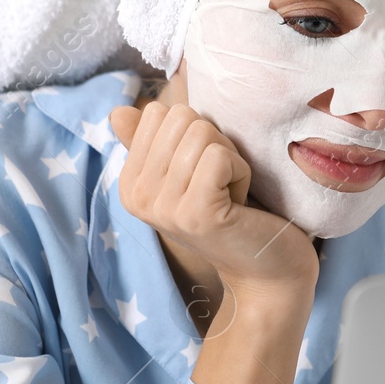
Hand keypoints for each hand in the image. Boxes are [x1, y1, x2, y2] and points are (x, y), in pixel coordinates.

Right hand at [108, 101, 317, 299]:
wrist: (266, 271)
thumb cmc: (231, 214)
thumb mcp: (186, 173)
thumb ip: (154, 142)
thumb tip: (118, 112)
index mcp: (130, 184)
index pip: (158, 113)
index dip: (193, 134)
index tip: (202, 173)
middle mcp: (138, 197)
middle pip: (181, 118)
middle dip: (214, 143)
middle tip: (219, 184)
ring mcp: (164, 207)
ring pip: (202, 134)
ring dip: (230, 159)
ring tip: (229, 195)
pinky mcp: (196, 213)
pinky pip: (220, 156)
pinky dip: (241, 172)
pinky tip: (239, 203)